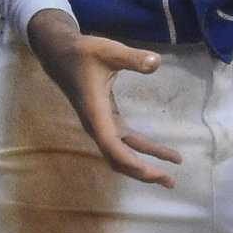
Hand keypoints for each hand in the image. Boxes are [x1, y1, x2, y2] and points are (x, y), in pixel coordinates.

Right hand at [26, 9, 182, 186]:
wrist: (61, 55)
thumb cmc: (84, 53)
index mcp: (96, 114)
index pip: (112, 146)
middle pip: (119, 160)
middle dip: (143, 172)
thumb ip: (132, 58)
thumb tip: (156, 62)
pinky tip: (161, 153)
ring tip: (170, 175)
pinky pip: (125, 144)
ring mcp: (101, 126)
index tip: (153, 171)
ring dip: (144, 166)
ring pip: (122, 155)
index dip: (132, 161)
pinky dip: (142, 151)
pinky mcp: (106, 122)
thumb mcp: (109, 50)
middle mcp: (97, 126)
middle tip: (170, 182)